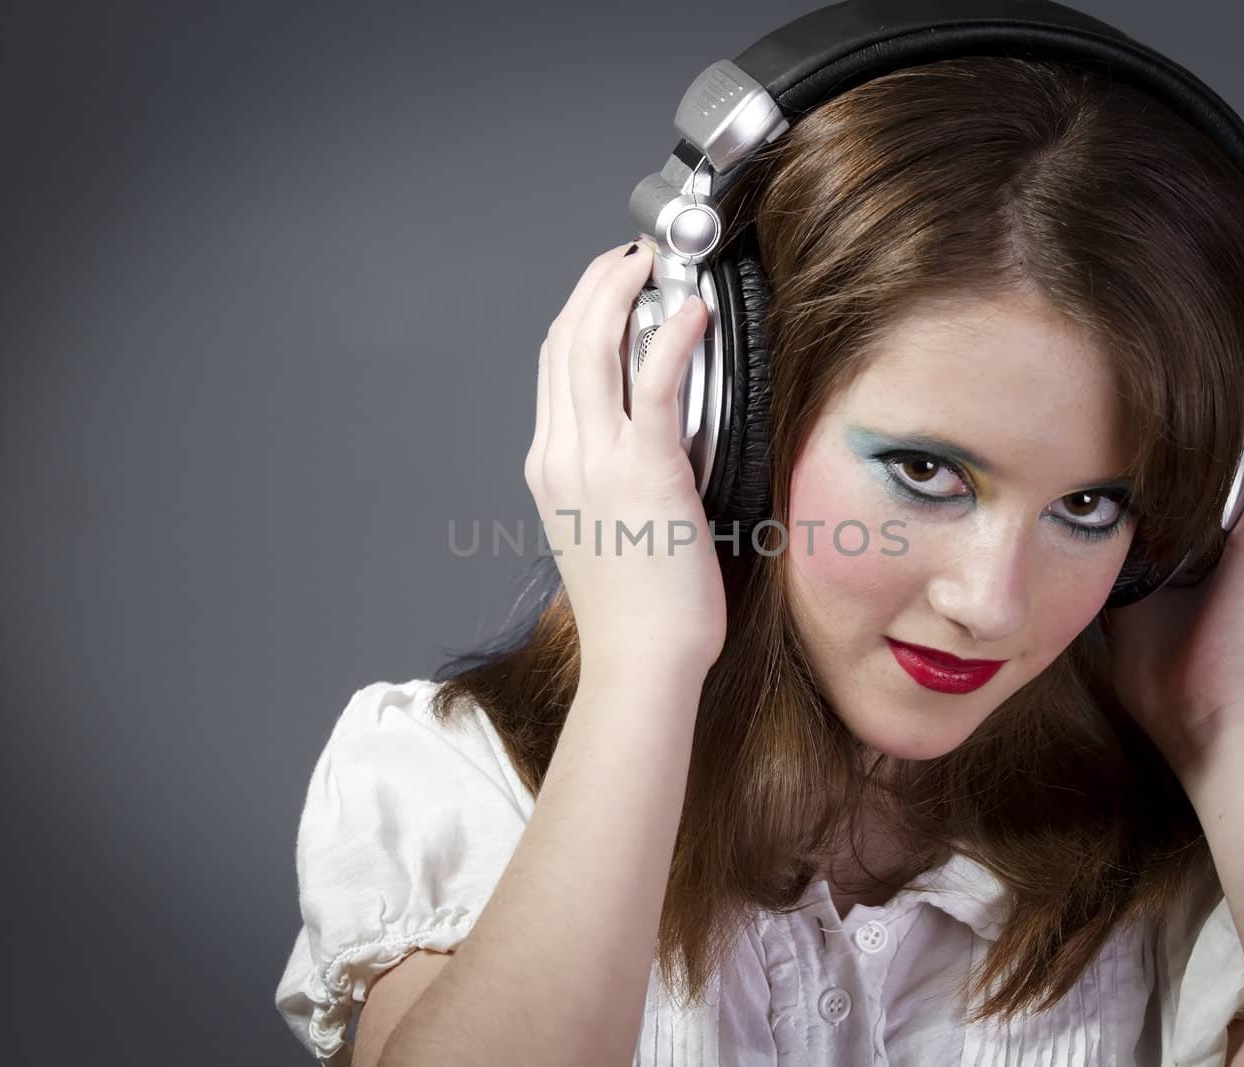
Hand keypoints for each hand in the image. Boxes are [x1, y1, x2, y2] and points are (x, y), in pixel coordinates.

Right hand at [524, 238, 726, 674]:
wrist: (640, 660)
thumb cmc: (634, 611)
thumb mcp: (600, 531)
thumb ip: (604, 481)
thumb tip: (636, 451)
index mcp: (549, 467)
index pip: (552, 367)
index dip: (579, 314)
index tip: (608, 288)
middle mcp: (562, 454)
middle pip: (565, 341)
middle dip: (597, 284)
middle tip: (632, 257)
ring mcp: (596, 459)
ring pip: (595, 346)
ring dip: (625, 290)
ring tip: (654, 264)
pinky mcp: (645, 469)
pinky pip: (654, 382)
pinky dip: (672, 336)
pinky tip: (694, 312)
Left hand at [1100, 373, 1243, 765]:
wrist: (1197, 713)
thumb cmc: (1159, 673)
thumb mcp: (1110, 596)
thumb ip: (1093, 560)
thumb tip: (1044, 531)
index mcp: (1195, 542)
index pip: (1182, 469)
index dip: (1161, 427)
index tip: (1125, 384)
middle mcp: (1229, 529)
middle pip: (1217, 448)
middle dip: (1195, 402)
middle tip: (1164, 352)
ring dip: (1232, 398)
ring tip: (1210, 347)